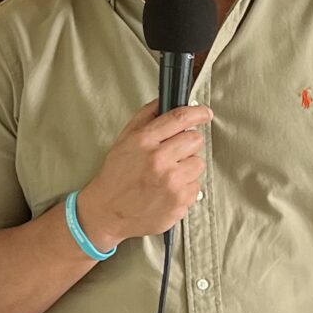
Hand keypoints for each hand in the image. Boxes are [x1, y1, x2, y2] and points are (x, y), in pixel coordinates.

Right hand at [77, 102, 211, 250]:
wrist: (108, 212)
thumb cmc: (116, 176)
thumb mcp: (124, 140)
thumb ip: (145, 117)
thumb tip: (165, 100)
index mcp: (144, 141)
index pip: (179, 119)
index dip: (198, 113)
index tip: (205, 113)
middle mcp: (159, 160)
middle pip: (195, 140)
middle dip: (187, 144)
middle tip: (174, 154)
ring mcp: (171, 182)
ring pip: (198, 163)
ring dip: (187, 167)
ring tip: (168, 175)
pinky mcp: (179, 202)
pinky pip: (196, 186)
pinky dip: (185, 187)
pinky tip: (168, 190)